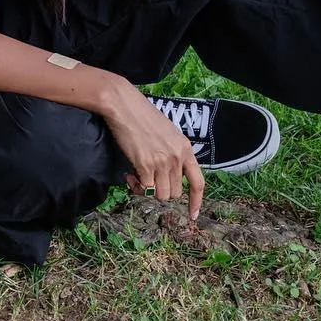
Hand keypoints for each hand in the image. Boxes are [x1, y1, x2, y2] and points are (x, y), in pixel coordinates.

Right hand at [99, 77, 203, 220]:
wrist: (123, 104)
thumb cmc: (142, 115)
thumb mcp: (167, 132)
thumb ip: (173, 152)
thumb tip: (170, 174)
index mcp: (184, 148)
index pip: (198, 182)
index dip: (196, 201)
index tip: (193, 215)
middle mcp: (176, 157)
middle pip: (175, 193)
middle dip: (161, 190)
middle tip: (148, 180)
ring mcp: (161, 162)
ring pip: (161, 194)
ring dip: (149, 191)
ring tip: (137, 177)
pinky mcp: (145, 165)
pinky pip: (145, 189)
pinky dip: (136, 187)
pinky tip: (129, 175)